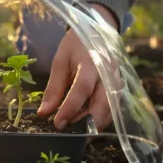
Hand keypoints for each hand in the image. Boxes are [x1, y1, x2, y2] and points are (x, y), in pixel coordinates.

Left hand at [37, 4, 118, 130]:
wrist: (97, 30)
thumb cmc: (76, 45)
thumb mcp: (60, 61)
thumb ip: (54, 88)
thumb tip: (44, 113)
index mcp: (91, 62)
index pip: (82, 89)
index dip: (70, 108)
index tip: (58, 123)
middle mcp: (108, 73)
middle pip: (103, 104)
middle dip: (87, 122)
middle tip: (69, 132)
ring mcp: (117, 80)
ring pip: (110, 109)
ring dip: (93, 122)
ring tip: (74, 128)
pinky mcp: (119, 87)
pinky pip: (112, 107)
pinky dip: (99, 117)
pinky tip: (85, 120)